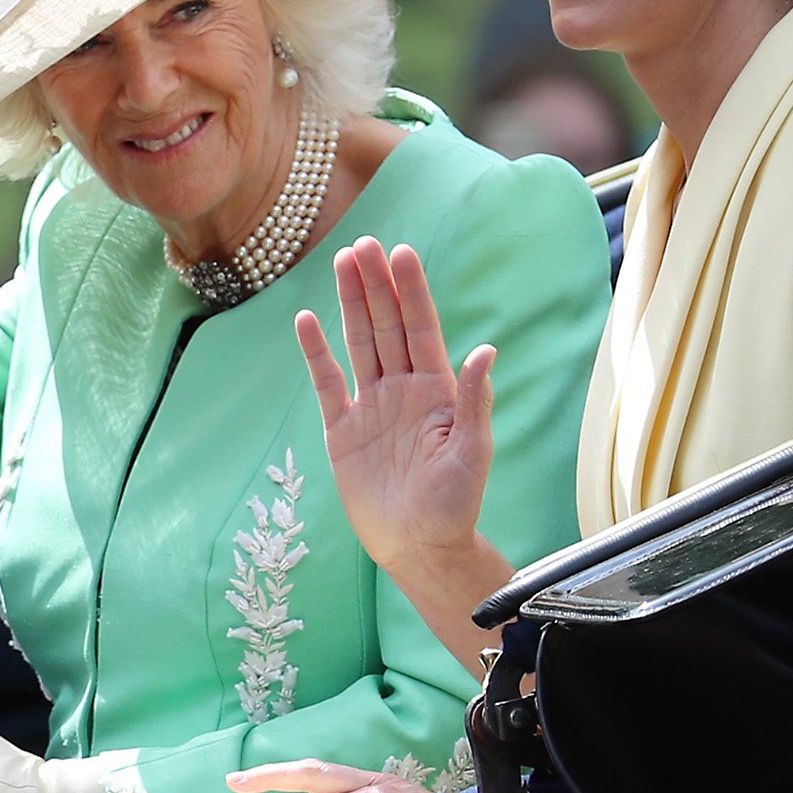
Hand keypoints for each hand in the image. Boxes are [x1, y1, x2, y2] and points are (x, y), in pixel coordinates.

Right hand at [296, 237, 494, 580]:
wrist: (419, 548)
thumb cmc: (455, 505)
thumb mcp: (472, 453)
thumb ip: (474, 401)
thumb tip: (484, 351)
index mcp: (437, 391)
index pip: (422, 329)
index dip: (411, 291)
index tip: (401, 253)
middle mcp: (403, 390)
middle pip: (386, 326)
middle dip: (376, 284)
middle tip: (363, 244)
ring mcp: (371, 407)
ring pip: (358, 343)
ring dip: (351, 304)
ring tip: (342, 263)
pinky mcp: (343, 431)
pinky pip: (327, 384)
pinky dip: (317, 353)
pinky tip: (307, 320)